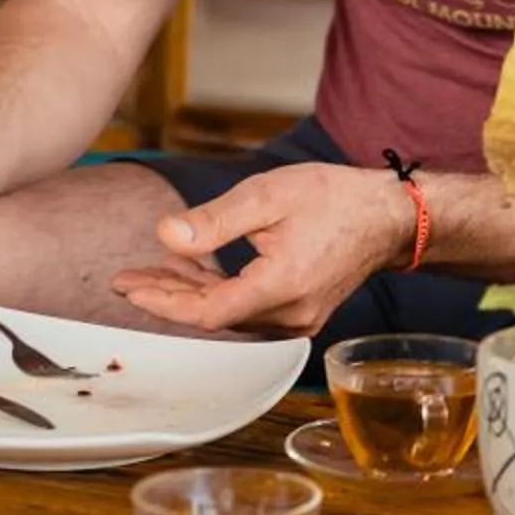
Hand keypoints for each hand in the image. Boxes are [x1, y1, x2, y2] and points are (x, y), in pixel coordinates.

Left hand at [108, 164, 414, 335]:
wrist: (388, 216)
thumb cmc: (334, 198)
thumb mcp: (269, 195)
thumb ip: (215, 220)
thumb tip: (166, 235)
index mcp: (281, 286)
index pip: (207, 312)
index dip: (163, 301)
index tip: (128, 285)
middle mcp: (290, 314)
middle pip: (212, 318)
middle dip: (166, 298)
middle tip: (126, 279)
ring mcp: (297, 318)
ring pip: (227, 316)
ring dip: (188, 296)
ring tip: (151, 273)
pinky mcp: (300, 313)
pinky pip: (246, 311)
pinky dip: (215, 294)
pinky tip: (193, 275)